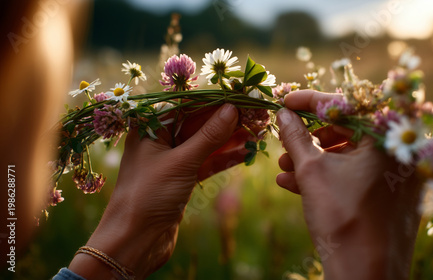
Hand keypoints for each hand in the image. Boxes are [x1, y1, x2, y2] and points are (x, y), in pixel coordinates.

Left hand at [69, 104, 238, 278]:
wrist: (135, 241)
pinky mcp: (182, 179)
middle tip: (255, 116)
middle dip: (227, 121)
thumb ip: (208, 136)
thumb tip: (231, 109)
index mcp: (152, 128)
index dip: (216, 102)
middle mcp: (161, 140)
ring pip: (205, 144)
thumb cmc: (149, 195)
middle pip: (199, 124)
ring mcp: (172, 161)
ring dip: (230, 139)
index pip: (188, 106)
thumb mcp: (182, 162)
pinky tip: (245, 153)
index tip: (242, 98)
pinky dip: (224, 158)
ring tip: (256, 133)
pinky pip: (206, 162)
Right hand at [276, 90, 421, 279]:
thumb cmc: (342, 218)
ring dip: (314, 159)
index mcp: (388, 136)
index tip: (285, 101)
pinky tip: (294, 183)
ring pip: (350, 155)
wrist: (366, 275)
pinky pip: (357, 175)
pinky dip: (328, 176)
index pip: (345, 105)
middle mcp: (400, 151)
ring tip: (284, 166)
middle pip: (347, 130)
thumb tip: (282, 114)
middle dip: (309, 138)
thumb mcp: (312, 171)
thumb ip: (295, 136)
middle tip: (284, 140)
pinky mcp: (391, 194)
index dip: (309, 102)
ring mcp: (398, 175)